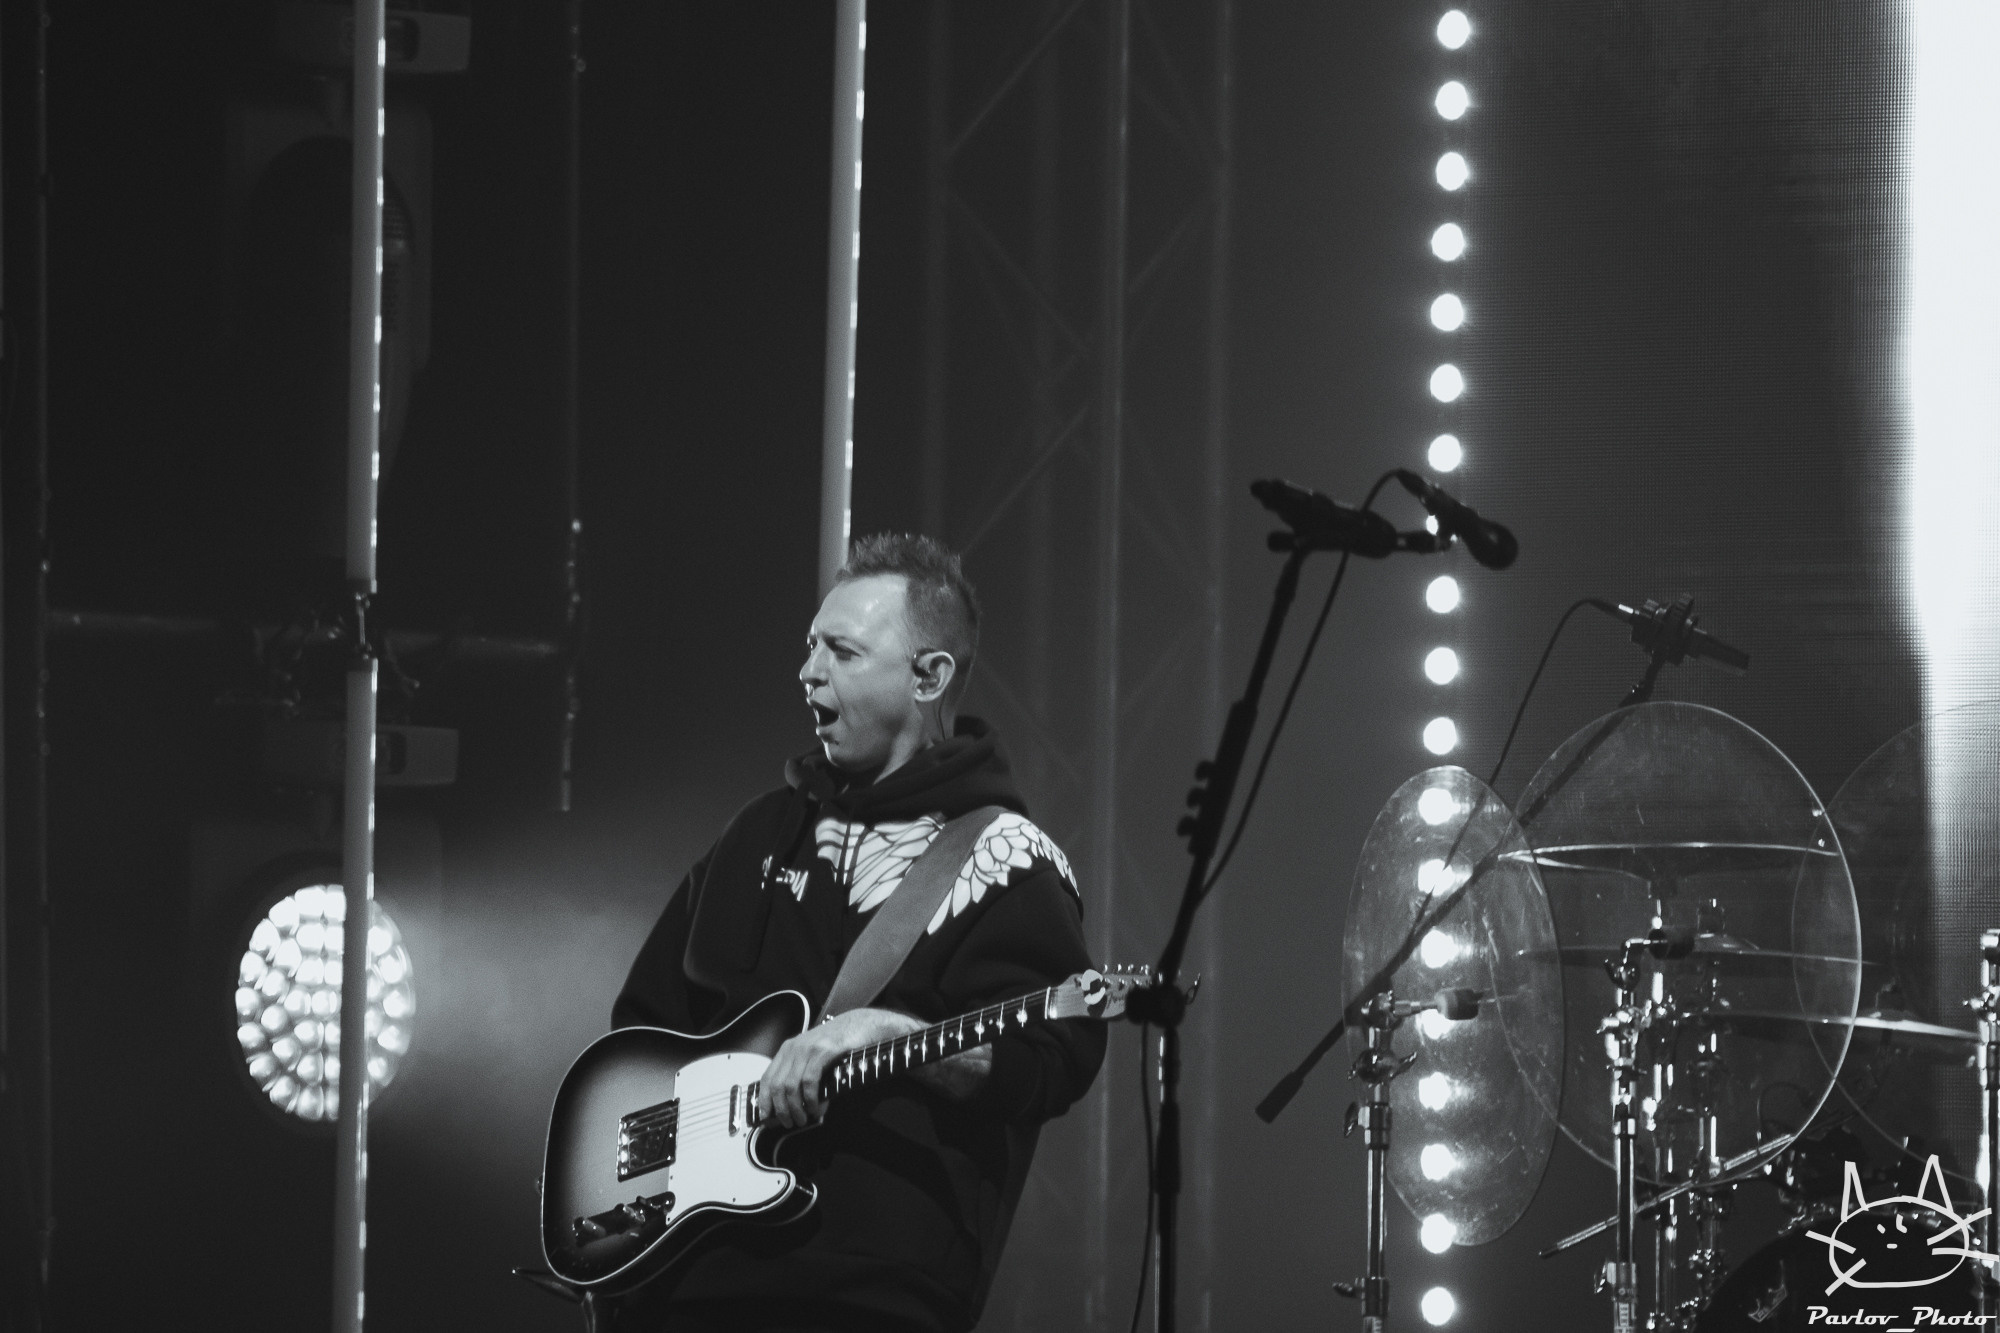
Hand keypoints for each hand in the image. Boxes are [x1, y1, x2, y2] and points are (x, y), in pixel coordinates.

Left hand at [759, 1007, 923, 1128]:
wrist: (862, 1024)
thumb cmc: (840, 1044)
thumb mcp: (814, 1055)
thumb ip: (802, 1074)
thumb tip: (793, 1105)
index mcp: (788, 1049)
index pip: (767, 1078)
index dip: (764, 1101)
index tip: (766, 1118)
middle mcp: (794, 1048)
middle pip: (777, 1086)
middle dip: (781, 1110)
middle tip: (790, 1123)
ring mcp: (808, 1048)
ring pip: (791, 1086)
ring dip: (795, 1108)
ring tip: (803, 1119)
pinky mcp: (824, 1051)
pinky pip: (810, 1081)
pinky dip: (811, 1099)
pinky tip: (816, 1108)